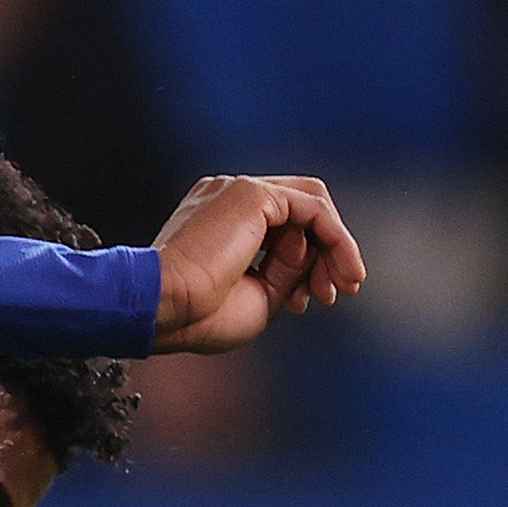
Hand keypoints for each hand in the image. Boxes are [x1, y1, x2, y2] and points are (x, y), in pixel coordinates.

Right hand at [147, 173, 364, 353]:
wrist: (163, 307)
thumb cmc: (197, 316)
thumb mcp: (258, 296)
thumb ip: (289, 269)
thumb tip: (318, 251)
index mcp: (220, 220)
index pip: (281, 227)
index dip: (307, 264)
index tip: (309, 302)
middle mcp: (229, 197)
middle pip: (301, 211)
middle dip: (327, 253)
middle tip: (336, 294)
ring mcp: (239, 190)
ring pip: (312, 205)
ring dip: (336, 246)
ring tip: (344, 286)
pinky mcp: (252, 193)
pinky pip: (312, 208)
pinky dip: (335, 239)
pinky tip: (342, 270)